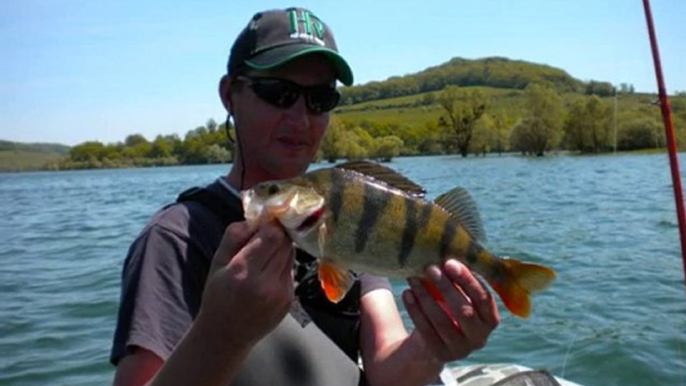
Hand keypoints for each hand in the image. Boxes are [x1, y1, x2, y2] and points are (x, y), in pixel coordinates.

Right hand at [198, 221, 295, 347]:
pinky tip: (266, 276)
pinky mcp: (289, 301)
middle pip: (286, 244)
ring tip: (263, 259)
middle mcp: (266, 284)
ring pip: (291, 256)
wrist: (225, 336)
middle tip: (265, 237)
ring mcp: (281, 294)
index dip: (272, 225)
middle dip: (277, 236)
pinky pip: (290, 272)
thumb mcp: (217, 263)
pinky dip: (281, 267)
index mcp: (244, 272)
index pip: (274, 236)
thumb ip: (234, 236)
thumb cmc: (217, 296)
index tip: (265, 224)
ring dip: (281, 251)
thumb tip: (256, 217)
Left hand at [402, 260, 499, 362]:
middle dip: (446, 287)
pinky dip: (415, 310)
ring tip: (413, 277)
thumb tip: (449, 247)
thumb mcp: (460, 296)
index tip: (450, 262)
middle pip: (464, 311)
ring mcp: (460, 350)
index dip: (468, 280)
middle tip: (430, 268)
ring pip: (442, 321)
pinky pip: (426, 331)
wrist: (432, 341)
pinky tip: (407, 293)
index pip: (484, 298)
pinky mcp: (440, 355)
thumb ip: (461, 280)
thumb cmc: (449, 308)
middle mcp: (479, 337)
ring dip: (426, 296)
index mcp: (490, 319)